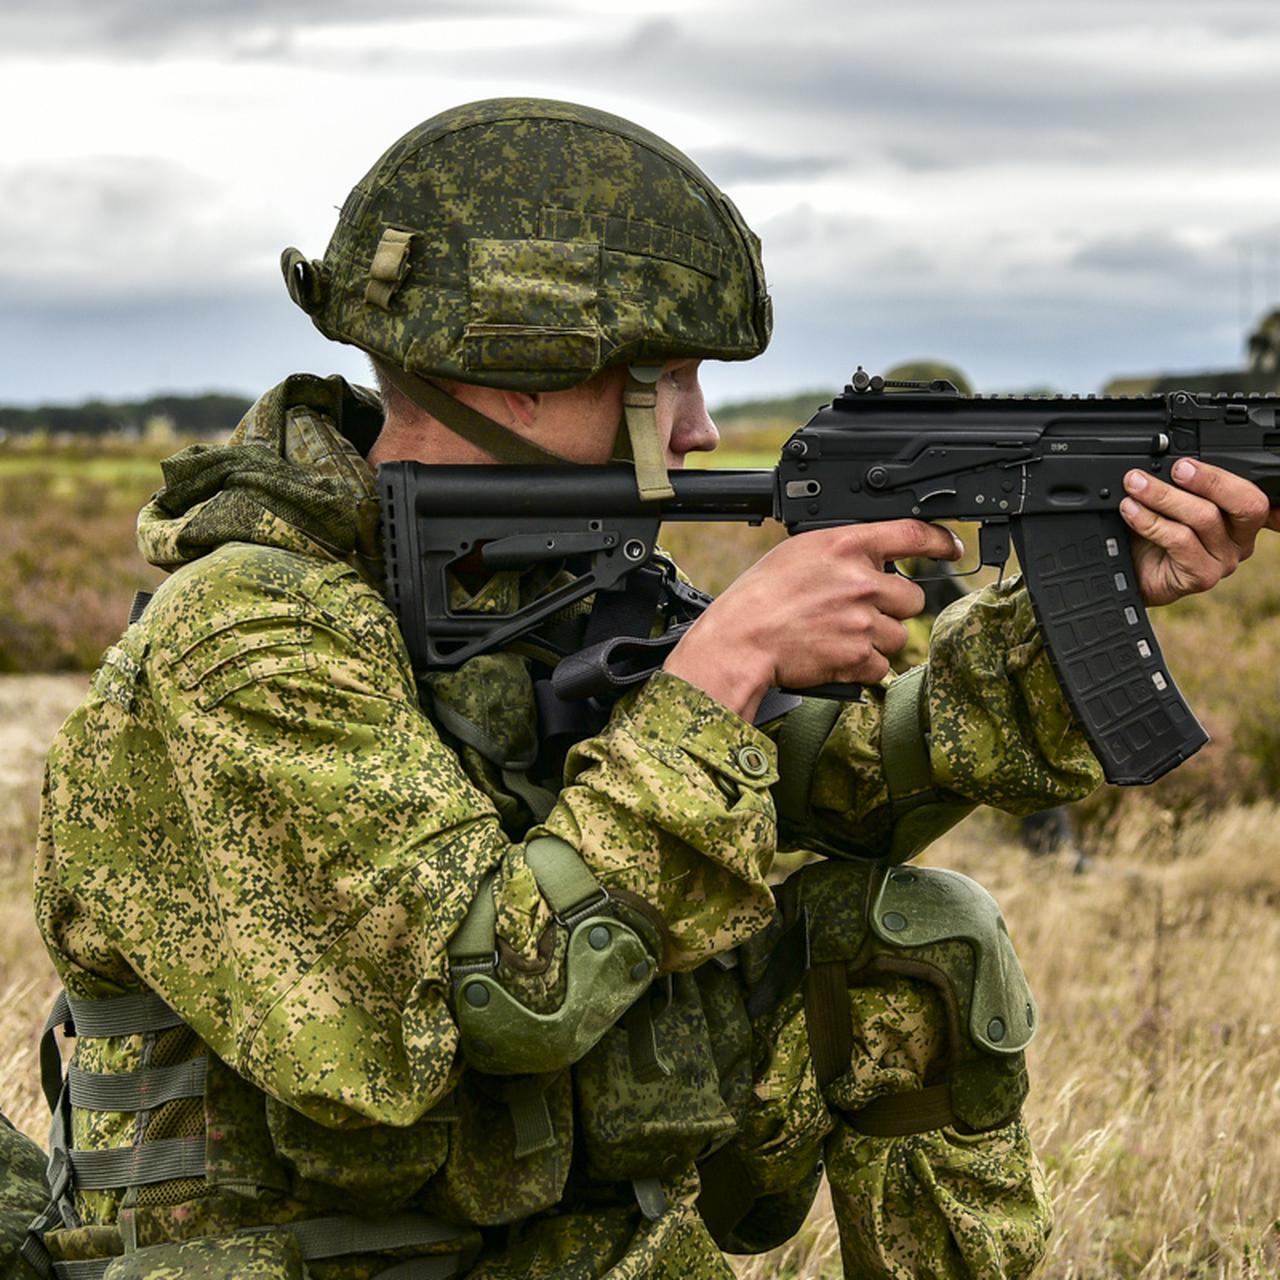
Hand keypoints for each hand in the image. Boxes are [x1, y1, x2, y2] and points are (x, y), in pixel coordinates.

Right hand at [663, 520, 962, 719]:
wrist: (741, 640)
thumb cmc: (759, 597)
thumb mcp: (798, 552)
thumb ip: (842, 552)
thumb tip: (872, 560)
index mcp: (845, 545)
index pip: (912, 534)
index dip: (939, 541)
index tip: (950, 548)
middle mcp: (861, 580)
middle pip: (912, 597)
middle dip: (892, 608)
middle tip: (860, 613)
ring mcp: (863, 620)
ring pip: (898, 635)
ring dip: (877, 640)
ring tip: (840, 637)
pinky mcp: (858, 655)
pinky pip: (881, 665)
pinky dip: (863, 666)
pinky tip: (835, 656)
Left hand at [1119, 460, 1277, 606]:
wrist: (1134, 576)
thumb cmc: (1152, 540)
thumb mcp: (1166, 506)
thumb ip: (1175, 486)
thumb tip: (1156, 463)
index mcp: (1239, 517)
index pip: (1250, 492)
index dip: (1224, 476)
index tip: (1185, 463)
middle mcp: (1239, 539)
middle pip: (1244, 503)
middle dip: (1207, 480)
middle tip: (1173, 469)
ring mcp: (1224, 560)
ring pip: (1205, 518)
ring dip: (1164, 497)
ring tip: (1135, 487)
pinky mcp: (1203, 575)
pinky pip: (1180, 541)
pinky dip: (1152, 522)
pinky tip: (1132, 513)